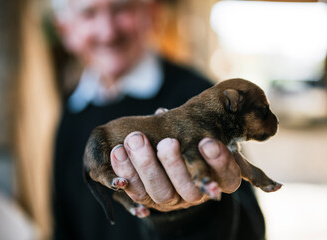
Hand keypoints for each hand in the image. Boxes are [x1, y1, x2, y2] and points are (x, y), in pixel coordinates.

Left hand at [110, 132, 241, 212]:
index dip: (219, 162)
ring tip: (134, 139)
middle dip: (175, 164)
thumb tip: (165, 112)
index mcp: (217, 179)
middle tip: (167, 142)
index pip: (227, 178)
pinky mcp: (148, 200)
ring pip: (160, 192)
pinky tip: (118, 152)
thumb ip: (191, 125)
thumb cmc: (189, 140)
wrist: (170, 165)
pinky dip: (125, 173)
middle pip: (189, 189)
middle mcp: (195, 194)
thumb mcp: (198, 133)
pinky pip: (136, 193)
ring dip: (145, 165)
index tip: (207, 142)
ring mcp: (171, 200)